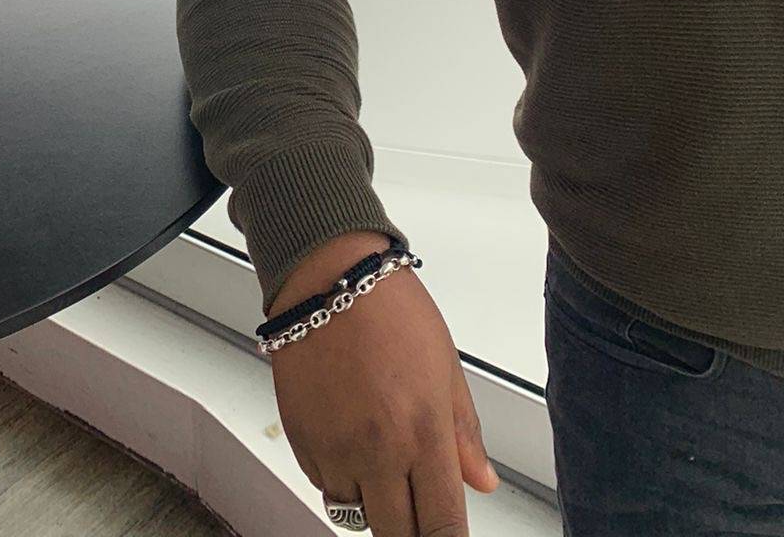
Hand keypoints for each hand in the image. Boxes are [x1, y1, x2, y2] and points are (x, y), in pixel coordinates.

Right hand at [266, 233, 499, 534]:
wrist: (327, 274)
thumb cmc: (389, 306)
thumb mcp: (445, 365)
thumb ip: (464, 433)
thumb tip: (482, 481)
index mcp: (423, 431)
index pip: (441, 526)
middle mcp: (378, 450)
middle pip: (396, 535)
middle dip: (410, 530)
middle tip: (416, 508)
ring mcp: (335, 449)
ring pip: (355, 514)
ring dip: (372, 501)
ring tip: (379, 457)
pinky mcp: (301, 440)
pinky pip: (323, 484)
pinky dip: (339, 477)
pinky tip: (349, 437)